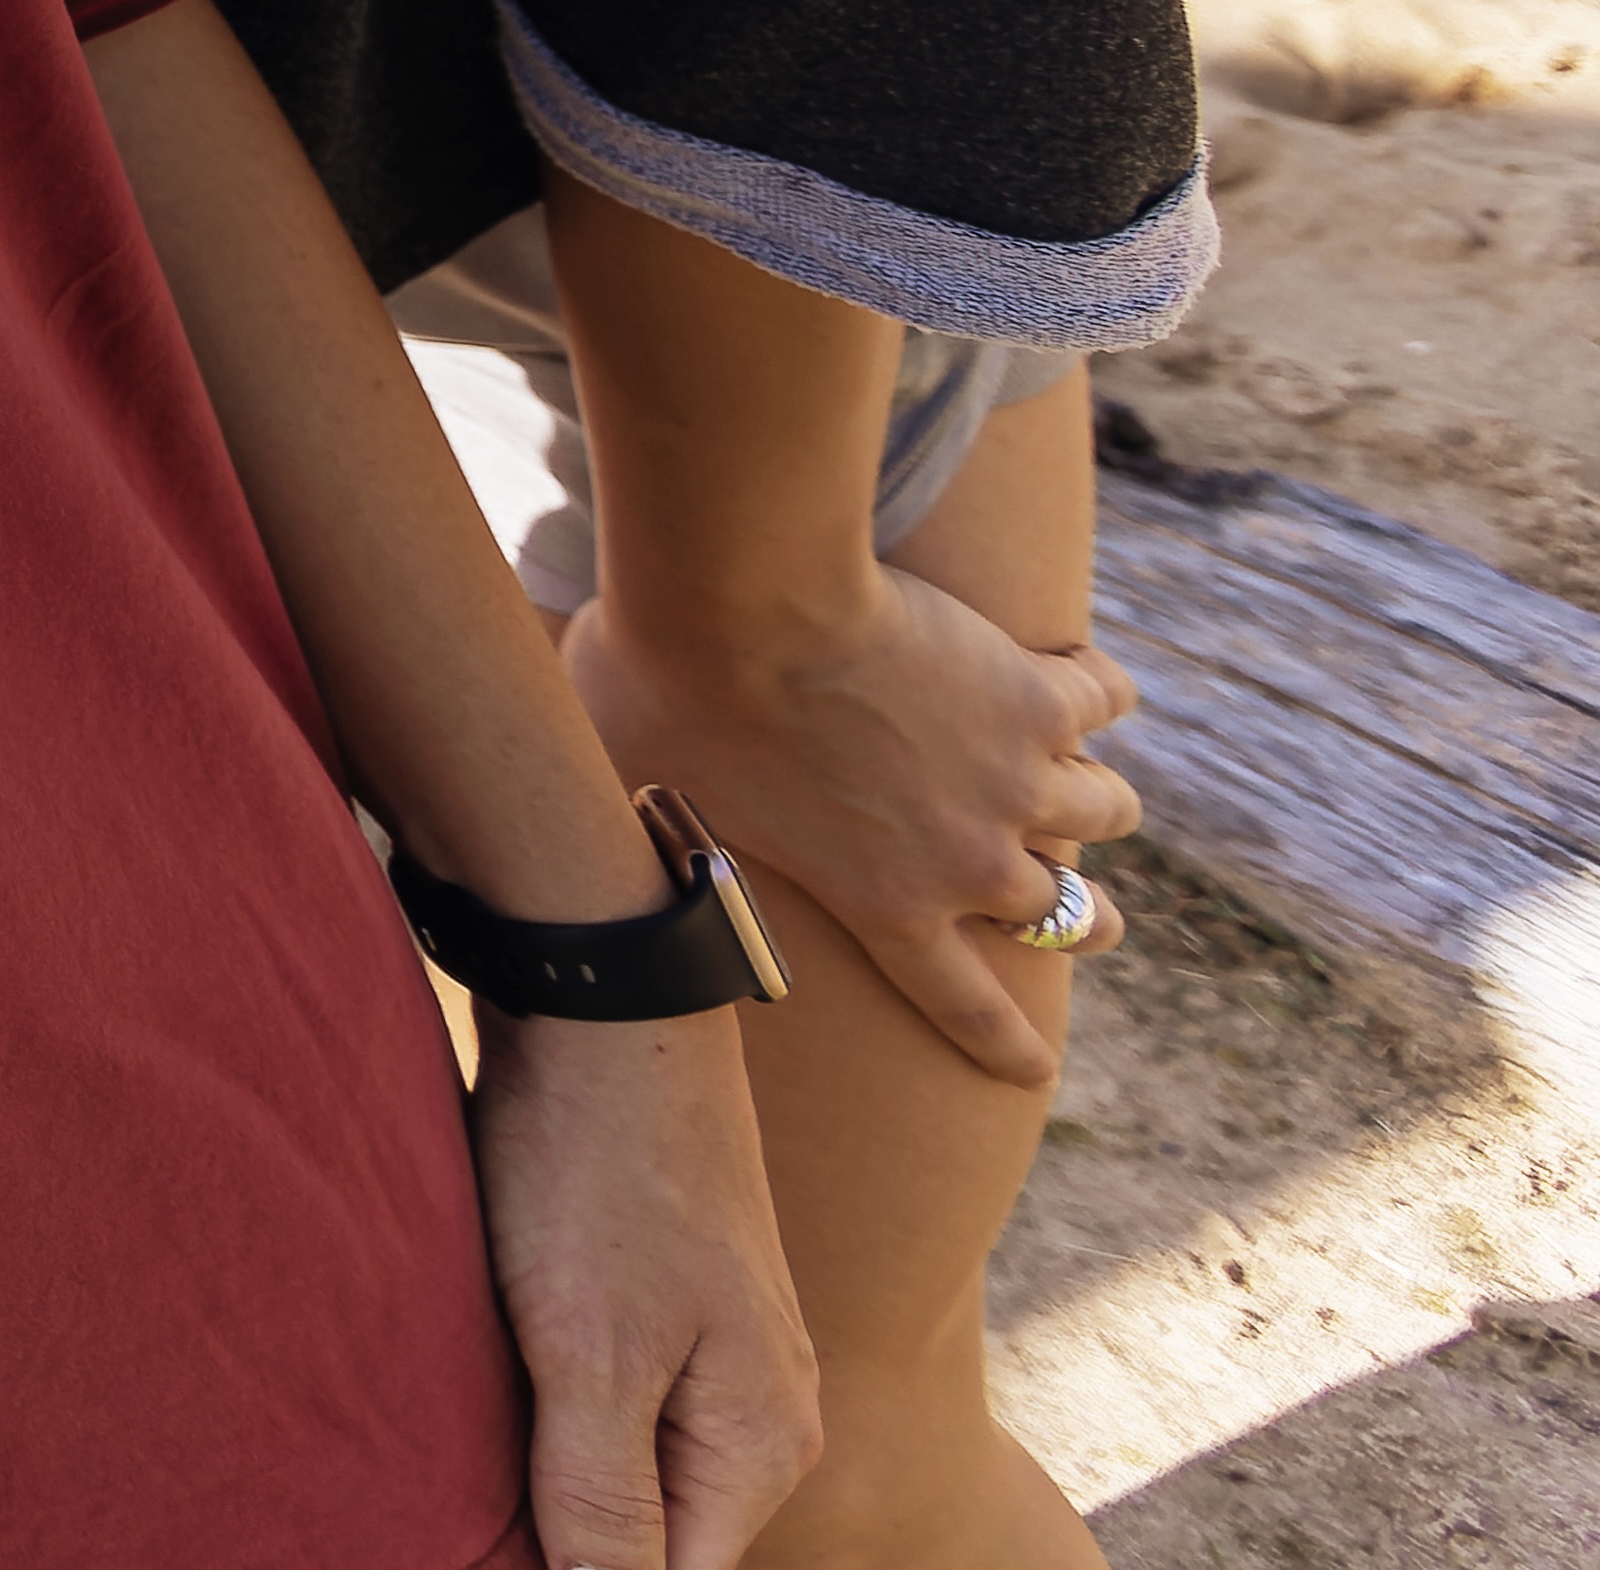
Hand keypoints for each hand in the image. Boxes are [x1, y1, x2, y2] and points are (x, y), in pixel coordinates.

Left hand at [465, 1013, 819, 1569]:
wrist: (600, 1008)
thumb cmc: (594, 1177)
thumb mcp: (591, 1355)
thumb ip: (602, 1499)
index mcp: (760, 1448)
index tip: (486, 1540)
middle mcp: (756, 1413)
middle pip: (656, 1535)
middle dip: (561, 1533)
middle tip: (452, 1510)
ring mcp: (711, 1354)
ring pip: (623, 1466)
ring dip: (545, 1476)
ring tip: (458, 1461)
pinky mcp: (655, 1301)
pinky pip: (605, 1399)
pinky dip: (544, 1410)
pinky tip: (481, 1396)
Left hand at [575, 569, 1141, 1083]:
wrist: (741, 604)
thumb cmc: (665, 695)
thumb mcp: (640, 798)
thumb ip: (648, 844)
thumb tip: (574, 857)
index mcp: (879, 903)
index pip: (958, 1003)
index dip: (1002, 1042)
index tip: (1035, 1071)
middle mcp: (966, 861)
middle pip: (1059, 917)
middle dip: (1080, 920)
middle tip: (1086, 918)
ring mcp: (1013, 778)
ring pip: (1102, 812)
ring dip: (1097, 801)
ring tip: (1092, 787)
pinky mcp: (1035, 693)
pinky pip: (1100, 700)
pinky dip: (1097, 691)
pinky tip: (1087, 681)